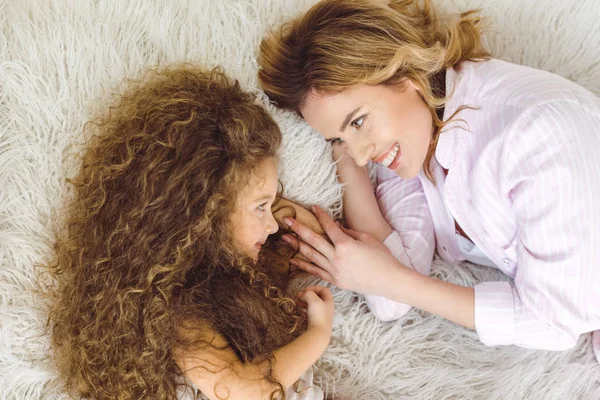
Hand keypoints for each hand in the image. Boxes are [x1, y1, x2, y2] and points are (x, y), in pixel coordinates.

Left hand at [282, 206, 401, 295]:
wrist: (389, 281)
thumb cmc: (382, 257)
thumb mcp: (366, 239)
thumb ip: (348, 232)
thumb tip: (335, 227)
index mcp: (345, 244)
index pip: (328, 226)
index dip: (320, 215)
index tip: (312, 207)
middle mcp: (336, 257)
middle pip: (312, 240)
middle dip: (298, 228)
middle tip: (286, 220)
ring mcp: (334, 270)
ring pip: (310, 255)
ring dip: (296, 245)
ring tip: (284, 237)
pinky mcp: (334, 280)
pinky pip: (315, 271)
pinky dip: (303, 265)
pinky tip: (293, 259)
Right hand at [296, 286, 333, 334]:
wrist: (319, 333)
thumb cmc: (318, 314)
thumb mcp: (314, 300)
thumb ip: (308, 293)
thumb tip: (303, 293)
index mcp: (329, 301)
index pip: (324, 290)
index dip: (315, 287)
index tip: (306, 290)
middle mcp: (326, 307)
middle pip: (317, 296)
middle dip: (308, 294)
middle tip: (299, 295)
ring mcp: (322, 314)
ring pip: (313, 303)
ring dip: (305, 300)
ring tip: (297, 300)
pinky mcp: (316, 320)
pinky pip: (310, 310)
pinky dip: (304, 307)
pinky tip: (299, 307)